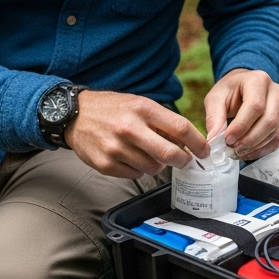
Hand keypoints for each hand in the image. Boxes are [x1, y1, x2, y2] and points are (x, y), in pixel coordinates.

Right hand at [66, 91, 208, 179]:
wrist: (74, 115)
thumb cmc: (112, 109)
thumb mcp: (139, 104)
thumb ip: (162, 122)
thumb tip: (189, 141)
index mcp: (142, 109)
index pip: (180, 128)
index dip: (198, 143)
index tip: (204, 151)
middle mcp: (129, 128)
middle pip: (170, 154)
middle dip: (183, 160)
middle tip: (185, 161)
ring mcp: (116, 148)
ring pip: (153, 168)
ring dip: (158, 164)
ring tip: (148, 153)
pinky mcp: (106, 164)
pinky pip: (135, 174)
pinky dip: (138, 169)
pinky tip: (131, 157)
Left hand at [204, 68, 278, 159]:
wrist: (243, 87)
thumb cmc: (229, 91)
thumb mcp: (216, 98)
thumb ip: (214, 117)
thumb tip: (214, 139)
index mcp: (258, 80)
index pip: (255, 106)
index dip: (241, 126)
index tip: (227, 139)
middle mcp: (276, 91)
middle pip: (269, 121)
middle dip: (249, 140)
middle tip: (232, 149)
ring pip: (275, 132)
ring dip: (256, 147)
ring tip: (238, 152)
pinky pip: (278, 139)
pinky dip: (263, 150)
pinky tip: (248, 153)